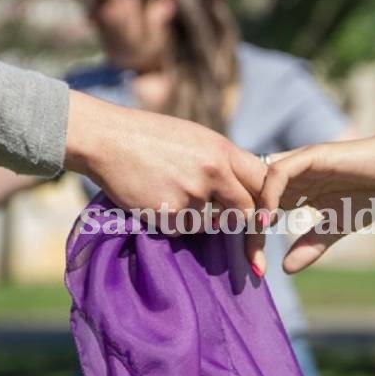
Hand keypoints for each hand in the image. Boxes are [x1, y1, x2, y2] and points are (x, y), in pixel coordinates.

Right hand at [64, 90, 265, 235]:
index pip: (262, 183)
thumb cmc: (152, 137)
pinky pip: (183, 230)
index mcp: (222, 151)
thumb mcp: (197, 138)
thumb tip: (245, 190)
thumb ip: (223, 162)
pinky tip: (156, 199)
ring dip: (198, 219)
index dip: (266, 203)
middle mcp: (212, 173)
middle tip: (236, 238)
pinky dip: (173, 223)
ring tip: (170, 192)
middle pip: (245, 211)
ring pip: (211, 224)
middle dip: (242, 227)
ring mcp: (191, 195)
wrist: (108, 139)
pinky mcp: (170, 215)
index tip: (264, 219)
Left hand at [253, 131, 374, 273]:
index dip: (252, 234)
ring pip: (259, 182)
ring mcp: (298, 163)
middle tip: (245, 257)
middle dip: (242, 223)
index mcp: (294, 190)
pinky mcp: (310, 155)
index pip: (260, 209)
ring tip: (255, 237)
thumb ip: (312, 245)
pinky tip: (270, 219)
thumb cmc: (371, 193)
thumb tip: (285, 269)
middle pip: (252, 195)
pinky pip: (279, 172)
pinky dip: (269, 194)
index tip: (253, 265)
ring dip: (252, 210)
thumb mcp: (336, 227)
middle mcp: (290, 174)